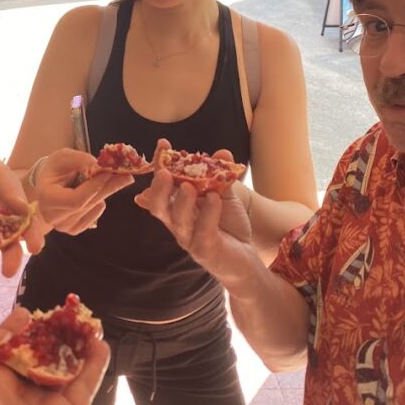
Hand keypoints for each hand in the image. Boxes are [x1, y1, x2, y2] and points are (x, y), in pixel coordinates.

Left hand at [0, 309, 108, 404]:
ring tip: (86, 320)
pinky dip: (94, 365)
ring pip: (61, 368)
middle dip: (47, 332)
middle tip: (61, 310)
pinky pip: (83, 387)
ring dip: (74, 344)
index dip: (10, 330)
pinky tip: (101, 342)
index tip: (25, 310)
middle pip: (33, 356)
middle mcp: (12, 396)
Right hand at [34, 148, 135, 234]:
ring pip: (94, 207)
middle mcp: (53, 217)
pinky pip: (96, 213)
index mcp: (46, 198)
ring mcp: (64, 226)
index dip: (95, 186)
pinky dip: (100, 200)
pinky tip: (96, 190)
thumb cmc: (55, 168)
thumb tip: (100, 168)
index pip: (76, 199)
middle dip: (109, 187)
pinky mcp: (74, 229)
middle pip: (89, 204)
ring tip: (113, 177)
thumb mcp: (64, 157)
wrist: (47, 183)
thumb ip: (81, 161)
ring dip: (106, 191)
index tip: (110, 171)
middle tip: (128, 175)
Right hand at [134, 140, 253, 283]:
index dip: (160, 165)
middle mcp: (178, 223)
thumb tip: (222, 153)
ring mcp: (190, 238)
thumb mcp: (224, 196)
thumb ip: (221, 176)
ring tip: (189, 185)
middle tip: (165, 172)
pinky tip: (214, 199)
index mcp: (178, 207)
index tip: (163, 144)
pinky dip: (208, 214)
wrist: (246, 260)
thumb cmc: (228, 227)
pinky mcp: (205, 251)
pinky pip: (203, 232)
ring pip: (177, 221)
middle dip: (159, 189)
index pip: (163, 185)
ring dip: (182, 202)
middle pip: (159, 207)